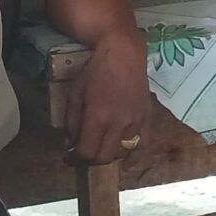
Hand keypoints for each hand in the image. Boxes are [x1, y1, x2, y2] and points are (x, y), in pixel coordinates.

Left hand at [65, 32, 153, 164]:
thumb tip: (70, 144)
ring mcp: (135, 122)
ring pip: (122, 153)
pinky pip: (142, 144)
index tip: (69, 158)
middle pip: (104, 157)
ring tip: (100, 147)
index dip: (75, 160)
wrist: (124, 55)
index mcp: (98, 117)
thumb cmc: (95, 72)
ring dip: (109, 154)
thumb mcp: (75, 94)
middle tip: (83, 154)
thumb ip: (71, 122)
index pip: (87, 152)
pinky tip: (123, 149)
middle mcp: (118, 123)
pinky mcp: (147, 118)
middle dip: (90, 160)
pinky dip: (131, 151)